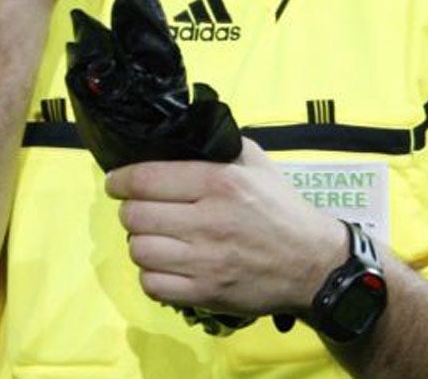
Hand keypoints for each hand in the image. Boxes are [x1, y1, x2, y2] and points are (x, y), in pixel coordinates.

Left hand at [106, 138, 347, 317]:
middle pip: (136, 216)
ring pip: (139, 250)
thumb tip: (181, 133)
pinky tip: (165, 264)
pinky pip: (153, 285)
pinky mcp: (205, 293)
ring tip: (154, 236)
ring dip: (141, 241)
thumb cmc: (280, 207)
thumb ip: (218, 145)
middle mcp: (207, 220)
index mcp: (218, 182)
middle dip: (131, 210)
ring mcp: (205, 261)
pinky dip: (152, 274)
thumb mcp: (255, 162)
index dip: (121, 180)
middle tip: (140, 209)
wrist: (312, 263)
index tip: (116, 182)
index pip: (147, 178)